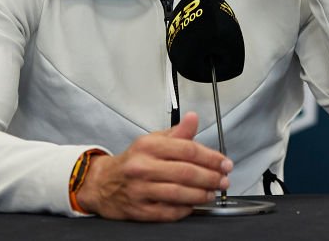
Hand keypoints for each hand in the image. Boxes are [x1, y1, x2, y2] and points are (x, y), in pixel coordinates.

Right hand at [75, 112, 231, 221]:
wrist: (104, 183)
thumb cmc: (133, 161)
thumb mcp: (153, 140)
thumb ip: (178, 133)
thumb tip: (193, 118)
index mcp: (148, 146)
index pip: (187, 150)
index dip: (211, 157)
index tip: (225, 162)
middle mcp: (143, 167)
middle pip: (186, 172)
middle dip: (211, 177)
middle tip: (223, 179)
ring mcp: (140, 190)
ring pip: (179, 193)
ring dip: (201, 194)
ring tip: (213, 193)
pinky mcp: (139, 210)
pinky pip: (168, 211)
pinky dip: (185, 209)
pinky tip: (194, 204)